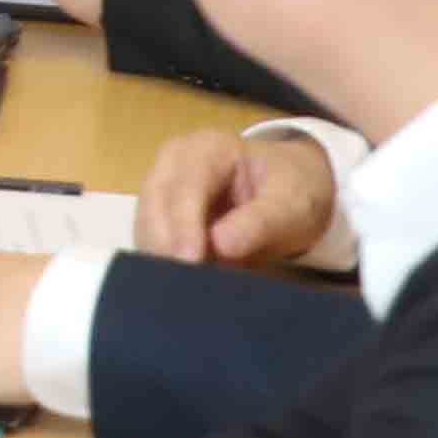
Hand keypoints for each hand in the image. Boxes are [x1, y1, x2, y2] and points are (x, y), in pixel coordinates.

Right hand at [136, 122, 342, 268]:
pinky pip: (149, 240)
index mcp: (208, 148)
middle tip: (184, 286)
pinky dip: (163, 262)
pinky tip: (183, 283)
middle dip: (165, 245)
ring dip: (161, 258)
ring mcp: (161, 186)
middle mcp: (174, 162)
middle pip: (154, 204)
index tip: (190, 262)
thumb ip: (260, 223)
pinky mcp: (158, 214)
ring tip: (188, 288)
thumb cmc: (292, 191)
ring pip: (145, 225)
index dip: (184, 225)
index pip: (185, 187)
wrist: (292, 190)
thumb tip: (221, 246)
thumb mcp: (292, 205)